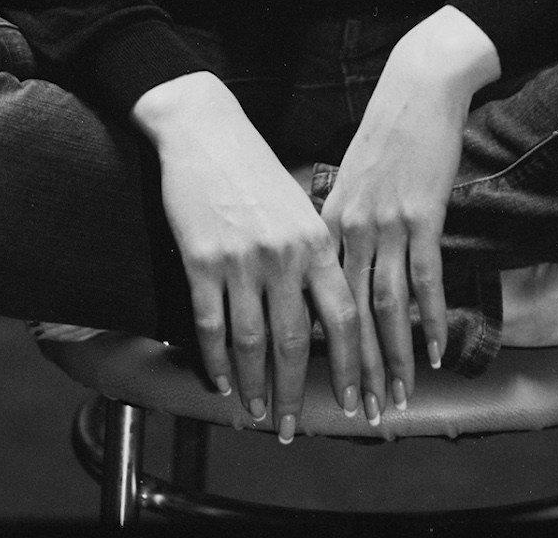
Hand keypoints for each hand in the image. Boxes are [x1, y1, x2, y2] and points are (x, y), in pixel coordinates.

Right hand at [131, 72, 361, 437]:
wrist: (204, 129)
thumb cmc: (255, 168)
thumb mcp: (300, 207)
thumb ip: (314, 257)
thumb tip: (325, 316)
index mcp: (317, 240)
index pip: (343, 318)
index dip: (352, 366)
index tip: (356, 401)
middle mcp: (284, 255)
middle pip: (296, 342)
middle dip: (297, 393)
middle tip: (295, 428)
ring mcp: (241, 259)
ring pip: (251, 343)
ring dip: (256, 386)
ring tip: (259, 414)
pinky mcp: (201, 260)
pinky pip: (210, 326)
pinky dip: (215, 362)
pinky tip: (221, 384)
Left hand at [321, 7, 499, 416]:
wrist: (416, 90)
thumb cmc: (383, 135)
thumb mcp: (348, 180)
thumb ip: (338, 225)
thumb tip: (330, 269)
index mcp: (326, 222)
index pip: (314, 299)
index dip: (313, 348)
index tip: (313, 386)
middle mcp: (350, 228)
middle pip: (347, 314)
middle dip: (353, 370)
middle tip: (359, 414)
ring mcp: (386, 224)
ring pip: (386, 307)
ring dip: (392, 359)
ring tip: (397, 400)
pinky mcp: (423, 217)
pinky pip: (426, 280)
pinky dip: (432, 320)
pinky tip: (434, 353)